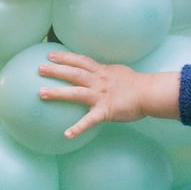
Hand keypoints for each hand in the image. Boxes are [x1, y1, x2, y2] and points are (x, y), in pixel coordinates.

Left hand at [38, 50, 180, 138]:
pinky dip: (78, 128)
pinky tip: (67, 134)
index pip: (81, 61)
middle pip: (73, 73)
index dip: (65, 57)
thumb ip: (109, 73)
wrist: (150, 93)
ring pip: (75, 92)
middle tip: (39, 69)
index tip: (51, 55)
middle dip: (55, 70)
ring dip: (58, 92)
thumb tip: (105, 72)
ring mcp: (101, 96)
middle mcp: (98, 81)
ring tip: (42, 93)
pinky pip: (89, 120)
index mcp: (102, 72)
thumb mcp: (121, 72)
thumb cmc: (139, 84)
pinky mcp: (105, 111)